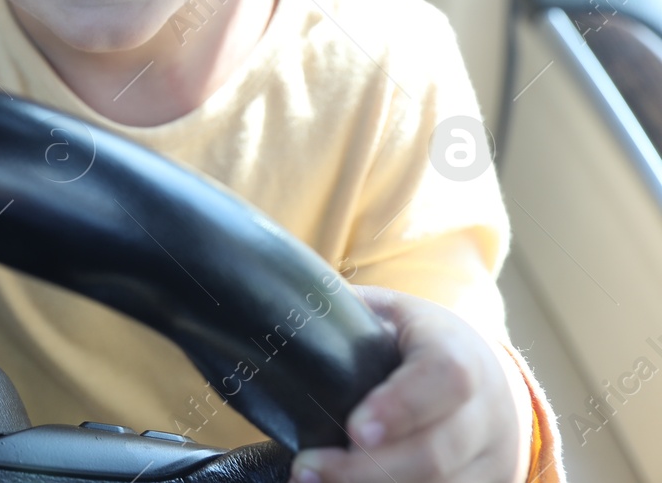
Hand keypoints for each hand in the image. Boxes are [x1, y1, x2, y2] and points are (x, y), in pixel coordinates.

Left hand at [292, 286, 531, 482]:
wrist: (491, 383)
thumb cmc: (418, 345)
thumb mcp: (391, 315)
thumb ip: (345, 313)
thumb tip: (276, 303)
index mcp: (458, 350)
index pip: (444, 376)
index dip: (401, 406)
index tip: (354, 429)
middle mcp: (485, 410)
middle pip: (436, 452)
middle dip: (368, 470)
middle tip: (308, 470)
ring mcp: (492, 457)